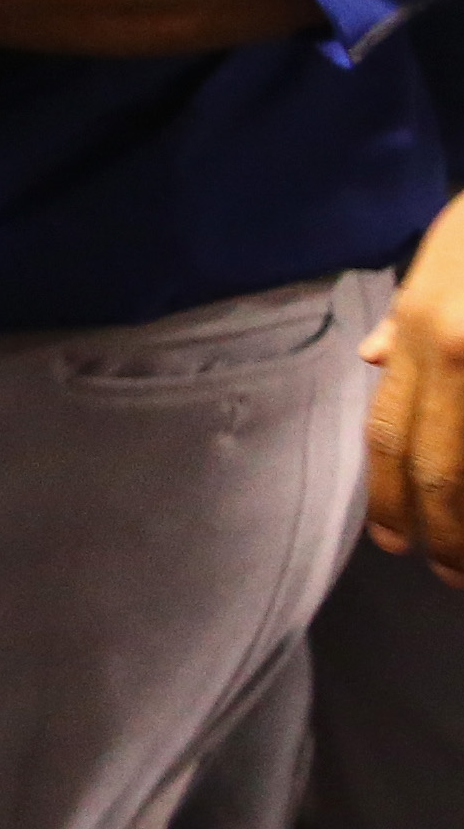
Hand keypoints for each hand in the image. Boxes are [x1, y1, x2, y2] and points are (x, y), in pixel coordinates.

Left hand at [369, 188, 463, 577]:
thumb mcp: (440, 253)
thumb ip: (408, 317)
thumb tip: (373, 361)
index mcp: (425, 332)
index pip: (392, 431)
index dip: (389, 495)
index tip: (392, 541)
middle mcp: (458, 355)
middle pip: (442, 466)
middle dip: (445, 530)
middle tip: (449, 575)